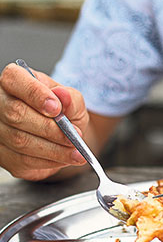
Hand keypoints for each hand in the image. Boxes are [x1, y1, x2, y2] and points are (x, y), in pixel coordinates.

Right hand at [0, 63, 87, 180]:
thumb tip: (62, 95)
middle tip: (74, 136)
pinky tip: (66, 159)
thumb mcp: (73, 102)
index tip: (56, 109)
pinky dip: (49, 161)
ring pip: (19, 140)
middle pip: (15, 114)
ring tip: (77, 153)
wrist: (64, 134)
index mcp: (15, 81)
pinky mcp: (3, 154)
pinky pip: (23, 160)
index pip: (14, 80)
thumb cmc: (64, 112)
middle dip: (49, 129)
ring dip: (54, 149)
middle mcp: (0, 103)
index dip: (35, 94)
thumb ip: (70, 99)